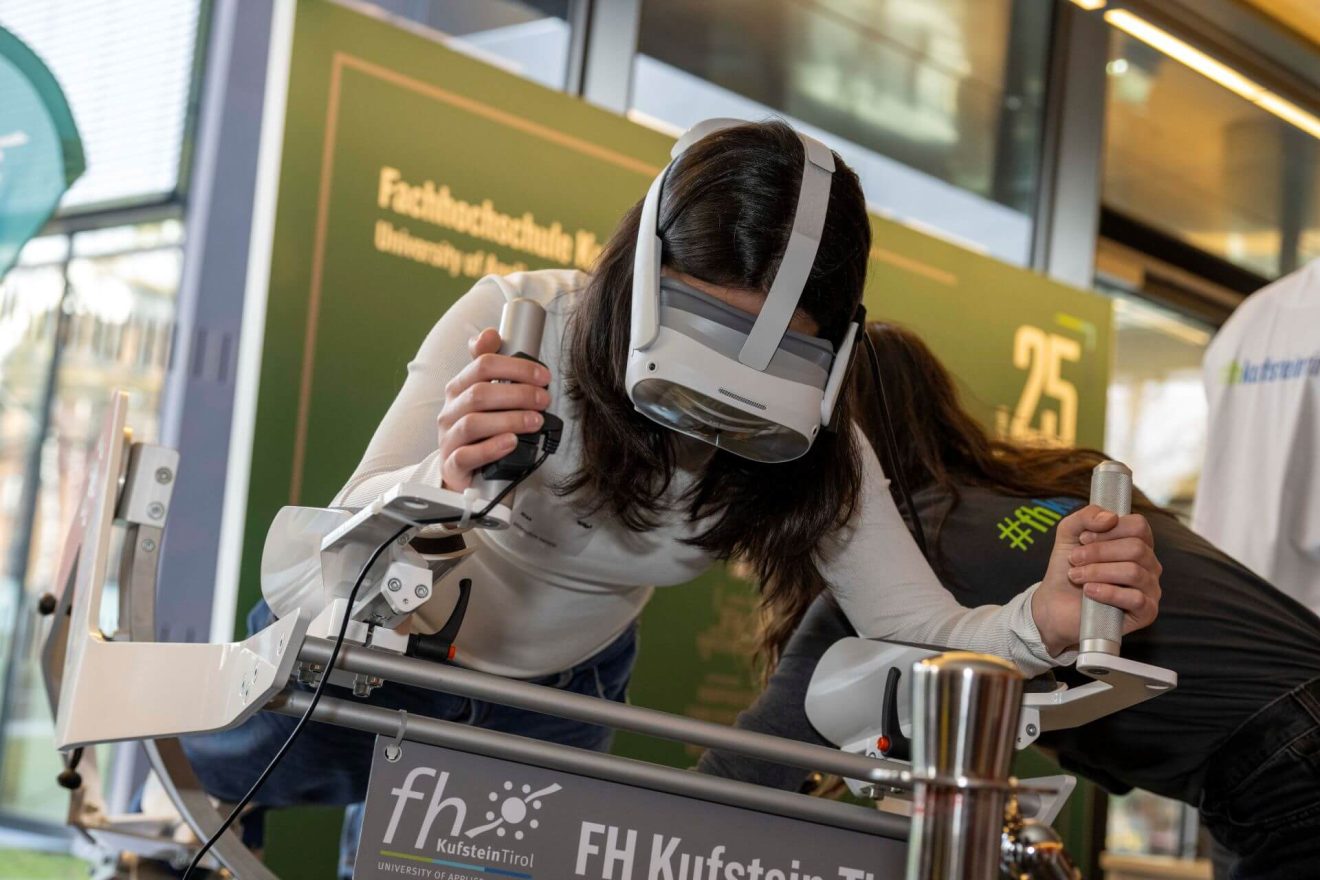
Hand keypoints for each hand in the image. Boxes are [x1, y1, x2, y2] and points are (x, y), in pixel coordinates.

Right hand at [436, 328, 549, 489]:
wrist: (461, 468)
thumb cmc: (480, 427)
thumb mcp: (484, 394)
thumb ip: (488, 365)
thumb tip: (490, 332)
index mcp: (459, 387)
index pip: (483, 364)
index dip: (516, 367)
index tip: (544, 376)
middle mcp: (450, 409)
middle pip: (480, 393)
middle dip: (518, 394)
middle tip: (545, 400)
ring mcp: (448, 437)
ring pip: (473, 423)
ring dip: (509, 420)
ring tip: (536, 421)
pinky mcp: (451, 464)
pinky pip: (466, 455)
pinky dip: (491, 448)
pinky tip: (512, 442)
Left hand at [1031, 505, 1161, 655]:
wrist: (1055, 604)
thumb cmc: (1068, 567)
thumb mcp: (1069, 534)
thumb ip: (1086, 516)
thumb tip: (1110, 517)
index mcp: (1137, 543)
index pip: (1139, 526)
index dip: (1109, 530)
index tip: (1083, 539)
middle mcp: (1149, 565)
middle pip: (1136, 548)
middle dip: (1098, 552)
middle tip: (1074, 559)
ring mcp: (1150, 589)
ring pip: (1133, 572)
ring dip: (1096, 572)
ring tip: (1076, 576)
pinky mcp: (1146, 613)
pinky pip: (1136, 599)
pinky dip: (1107, 593)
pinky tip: (1089, 591)